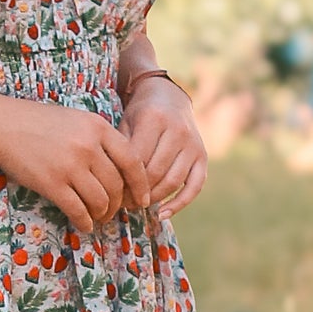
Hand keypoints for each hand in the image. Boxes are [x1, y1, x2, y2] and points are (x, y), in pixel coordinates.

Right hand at [0, 98, 149, 230]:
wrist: (1, 125)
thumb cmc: (39, 123)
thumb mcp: (77, 120)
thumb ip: (100, 139)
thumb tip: (122, 172)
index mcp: (98, 127)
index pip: (132, 161)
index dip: (141, 185)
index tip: (143, 199)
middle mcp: (88, 146)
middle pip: (117, 185)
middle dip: (118, 204)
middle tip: (113, 212)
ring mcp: (70, 165)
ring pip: (100, 200)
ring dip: (102, 215)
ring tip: (97, 218)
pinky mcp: (51, 183)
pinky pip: (77, 210)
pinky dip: (84, 222)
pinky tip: (84, 224)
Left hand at [122, 72, 207, 211]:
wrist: (169, 97)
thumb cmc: (140, 114)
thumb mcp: (126, 122)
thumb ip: (121, 149)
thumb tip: (110, 185)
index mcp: (154, 119)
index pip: (137, 159)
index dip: (124, 180)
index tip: (111, 192)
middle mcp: (178, 131)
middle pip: (155, 172)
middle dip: (137, 192)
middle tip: (122, 203)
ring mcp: (193, 145)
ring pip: (172, 181)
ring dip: (154, 199)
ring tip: (137, 205)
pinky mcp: (202, 156)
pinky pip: (195, 186)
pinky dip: (179, 203)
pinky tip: (163, 215)